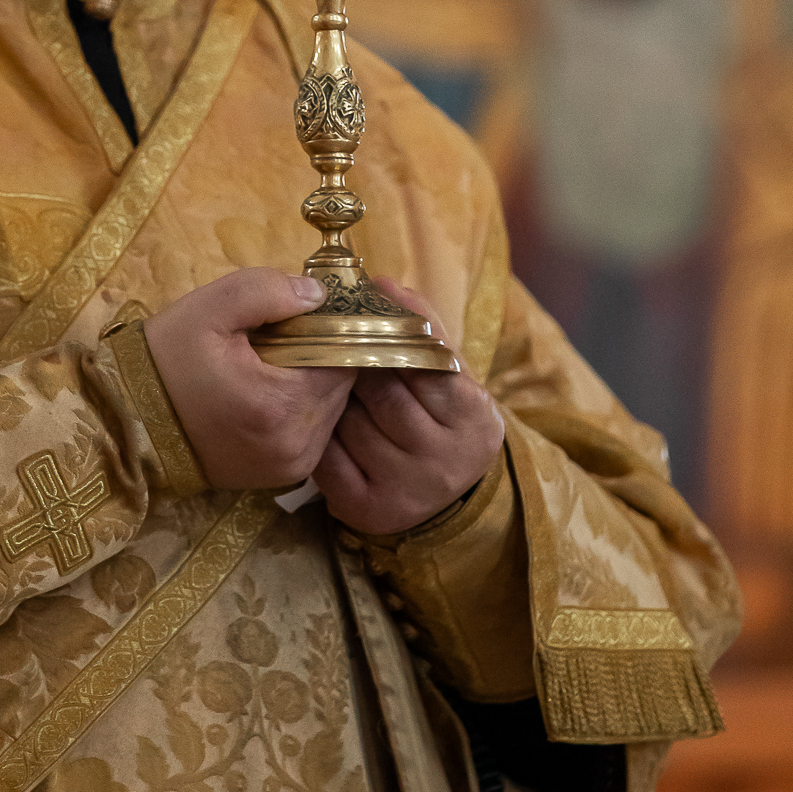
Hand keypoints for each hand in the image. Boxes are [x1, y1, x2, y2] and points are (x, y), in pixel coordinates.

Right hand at [143, 270, 353, 491]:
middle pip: (342, 386)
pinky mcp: (282, 478)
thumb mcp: (208, 308)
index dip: (335, 328)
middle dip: (323, 355)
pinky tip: (272, 391)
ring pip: (333, 410)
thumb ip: (267, 291)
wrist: (127, 424)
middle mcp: (297, 444)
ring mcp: (292, 467)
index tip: (311, 312)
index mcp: (282, 403)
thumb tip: (319, 294)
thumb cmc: (166, 361)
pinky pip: (315, 433)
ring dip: (315, 383)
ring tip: (276, 362)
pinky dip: (303, 408)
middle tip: (287, 334)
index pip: (345, 357)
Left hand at [312, 279, 503, 534]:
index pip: (424, 365)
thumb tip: (381, 282)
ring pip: (349, 422)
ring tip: (324, 377)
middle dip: (354, 363)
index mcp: (474, 418)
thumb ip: (422, 325)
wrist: (452, 496)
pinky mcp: (367, 509)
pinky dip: (318, 432)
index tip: (363, 315)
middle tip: (333, 340)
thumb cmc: (443, 415)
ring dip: (332, 395)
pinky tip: (318, 417)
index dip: (389, 337)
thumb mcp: (451, 372)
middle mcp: (445, 460)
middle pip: (382, 394)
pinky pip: (327, 457)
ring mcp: (406, 489)